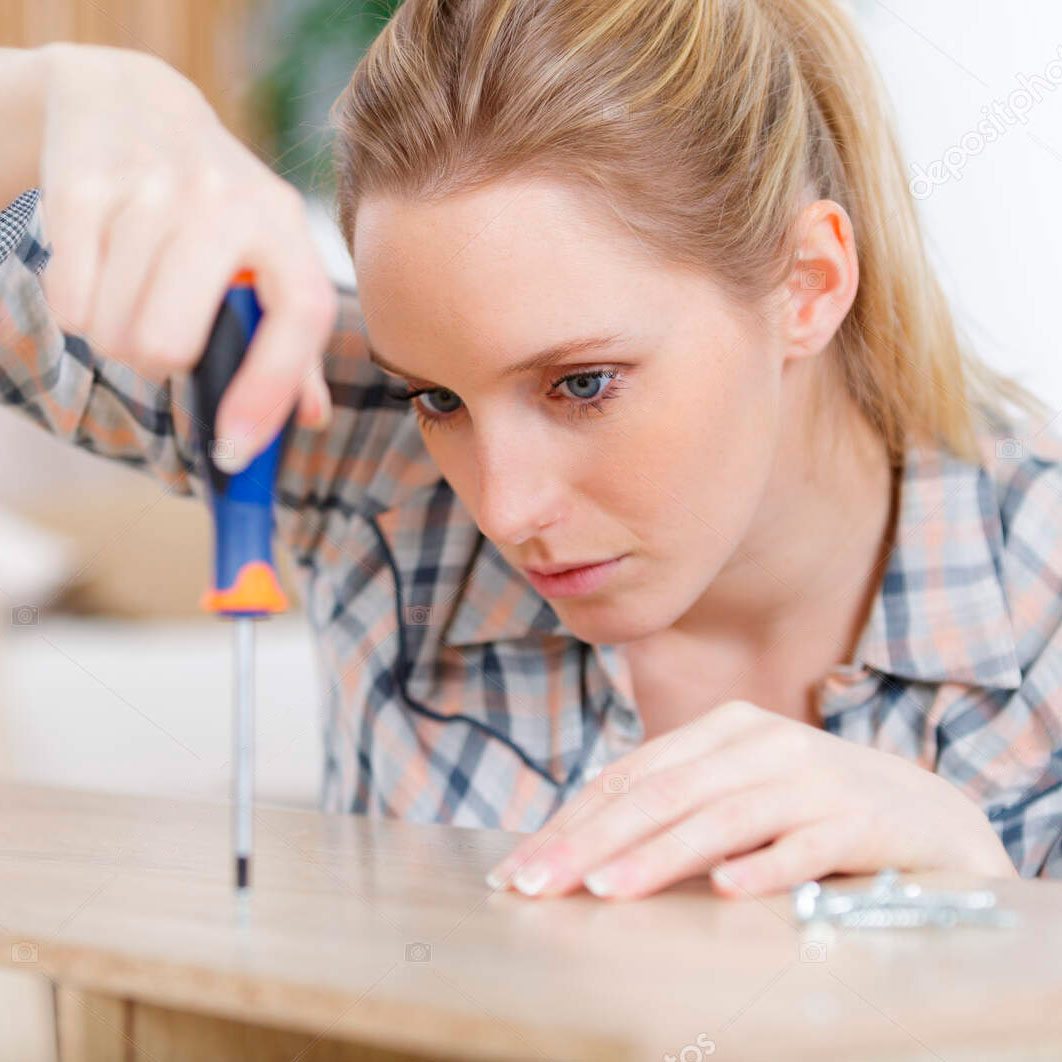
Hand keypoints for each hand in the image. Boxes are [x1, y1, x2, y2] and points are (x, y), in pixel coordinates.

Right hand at [34, 42, 337, 470]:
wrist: (132, 102)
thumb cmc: (215, 206)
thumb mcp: (269, 257)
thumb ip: (291, 342)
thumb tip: (310, 418)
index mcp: (284, 226)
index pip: (297, 316)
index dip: (268, 392)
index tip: (235, 451)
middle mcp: (226, 202)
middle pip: (170, 345)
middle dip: (158, 365)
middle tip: (162, 338)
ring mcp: (150, 190)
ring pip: (113, 332)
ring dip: (116, 335)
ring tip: (133, 291)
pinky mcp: (81, 185)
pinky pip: (69, 303)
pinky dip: (79, 308)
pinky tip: (99, 267)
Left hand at [485, 700, 1017, 898]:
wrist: (925, 811)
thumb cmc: (809, 804)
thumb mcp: (738, 787)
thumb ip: (677, 801)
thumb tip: (585, 846)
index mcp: (723, 728)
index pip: (631, 775)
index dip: (572, 820)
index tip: (521, 868)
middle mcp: (761, 742)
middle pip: (662, 793)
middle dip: (591, 840)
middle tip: (536, 884)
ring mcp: (812, 778)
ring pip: (720, 817)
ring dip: (659, 855)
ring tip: (604, 889)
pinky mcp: (858, 820)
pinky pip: (804, 846)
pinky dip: (764, 865)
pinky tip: (727, 889)